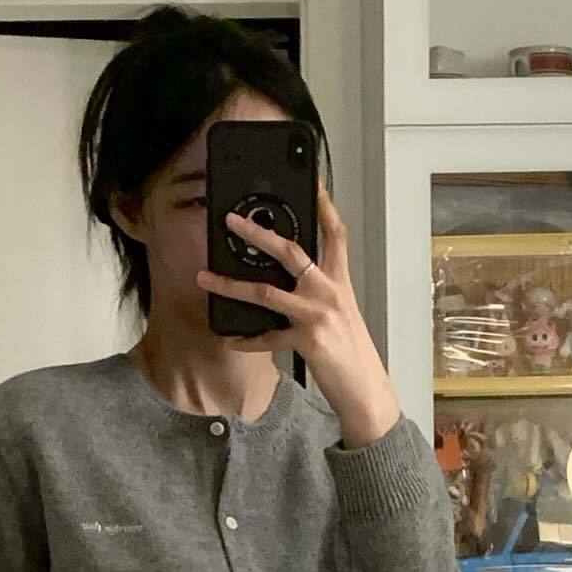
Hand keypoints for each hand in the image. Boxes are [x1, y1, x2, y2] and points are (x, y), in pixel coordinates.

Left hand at [197, 185, 401, 447]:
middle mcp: (329, 292)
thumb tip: (288, 280)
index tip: (311, 181)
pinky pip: (266, 337)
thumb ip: (319, 293)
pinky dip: (245, 339)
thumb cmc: (352, 353)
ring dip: (231, 285)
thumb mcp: (342, 314)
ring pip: (267, 292)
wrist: (366, 390)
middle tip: (231, 221)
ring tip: (205, 277)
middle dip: (258, 234)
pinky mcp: (306, 341)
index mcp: (339, 282)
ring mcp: (317, 315)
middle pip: (291, 252)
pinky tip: (228, 339)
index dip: (324, 204)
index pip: (335, 234)